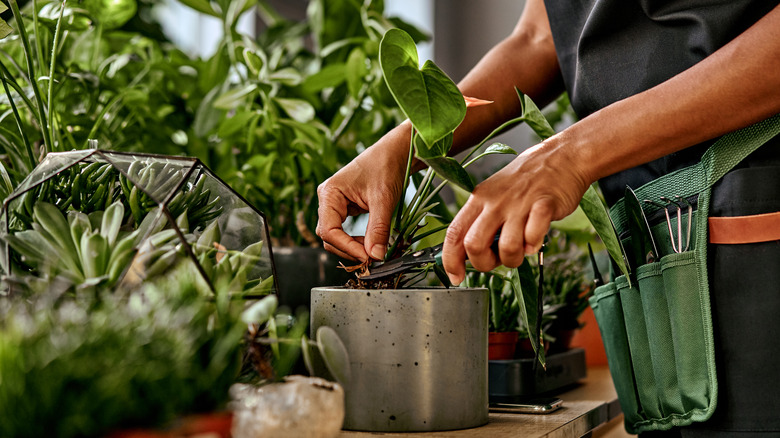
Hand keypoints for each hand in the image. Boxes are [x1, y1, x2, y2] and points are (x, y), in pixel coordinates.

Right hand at [316, 125, 410, 260]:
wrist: (396, 152)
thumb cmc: (387, 166)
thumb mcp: (384, 200)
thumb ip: (378, 229)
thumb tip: (376, 256)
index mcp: (329, 194)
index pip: (329, 231)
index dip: (347, 247)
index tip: (367, 257)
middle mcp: (328, 200)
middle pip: (329, 237)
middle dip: (349, 249)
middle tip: (373, 257)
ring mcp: (336, 205)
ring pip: (336, 236)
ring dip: (353, 247)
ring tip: (374, 250)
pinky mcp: (346, 208)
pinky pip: (345, 231)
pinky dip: (357, 241)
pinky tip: (372, 242)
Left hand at [442, 139, 588, 283]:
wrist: (561, 157)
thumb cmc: (526, 181)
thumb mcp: (494, 196)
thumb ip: (481, 222)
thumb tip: (467, 254)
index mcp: (478, 200)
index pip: (454, 234)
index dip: (450, 260)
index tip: (456, 276)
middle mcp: (495, 202)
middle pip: (474, 245)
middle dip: (484, 264)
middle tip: (497, 260)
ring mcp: (519, 203)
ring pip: (506, 247)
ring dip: (513, 259)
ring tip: (520, 250)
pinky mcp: (544, 205)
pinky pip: (533, 236)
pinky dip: (534, 245)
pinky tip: (535, 239)